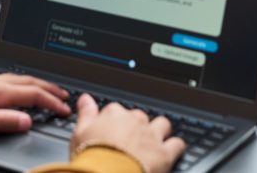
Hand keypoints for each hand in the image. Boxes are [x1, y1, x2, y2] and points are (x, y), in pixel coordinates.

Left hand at [0, 73, 69, 135]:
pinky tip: (19, 85)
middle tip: (65, 95)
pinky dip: (23, 81)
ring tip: (48, 88)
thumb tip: (27, 121)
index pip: (32, 94)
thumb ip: (4, 121)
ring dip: (38, 83)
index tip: (64, 108)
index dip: (51, 101)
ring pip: (20, 78)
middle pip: (30, 82)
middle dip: (50, 88)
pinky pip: (10, 78)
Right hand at [71, 94, 185, 172]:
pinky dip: (176, 147)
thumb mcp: (79, 133)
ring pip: (162, 124)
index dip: (113, 122)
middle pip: (139, 117)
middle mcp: (135, 121)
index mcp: (114, 114)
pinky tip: (172, 151)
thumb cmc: (91, 157)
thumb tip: (85, 99)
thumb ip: (86, 113)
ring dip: (160, 131)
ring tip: (154, 142)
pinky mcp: (164, 153)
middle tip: (129, 141)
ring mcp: (151, 136)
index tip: (110, 131)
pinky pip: (177, 144)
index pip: (114, 110)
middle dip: (137, 127)